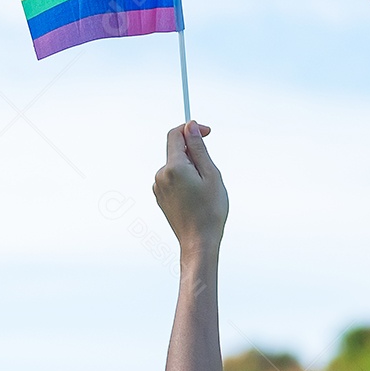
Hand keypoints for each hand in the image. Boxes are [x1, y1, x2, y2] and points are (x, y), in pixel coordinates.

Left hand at [153, 121, 228, 257]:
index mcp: (174, 167)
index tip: (206, 132)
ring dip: (190, 167)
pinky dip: (184, 179)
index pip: (175, 135)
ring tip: (204, 188)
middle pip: (176, 150)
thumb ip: (199, 148)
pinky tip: (195, 196)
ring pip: (176, 165)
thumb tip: (190, 126)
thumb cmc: (209, 211)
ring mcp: (158, 188)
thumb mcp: (211, 174)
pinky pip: (172, 178)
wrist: (198, 243)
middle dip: (193, 153)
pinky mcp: (160, 197)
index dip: (191, 128)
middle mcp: (161, 175)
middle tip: (210, 171)